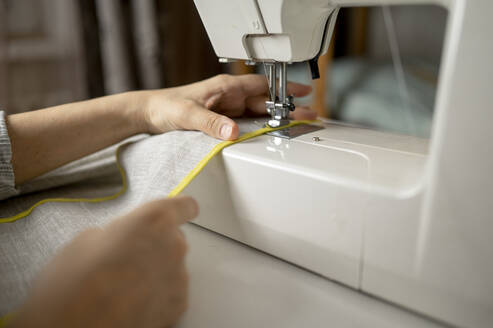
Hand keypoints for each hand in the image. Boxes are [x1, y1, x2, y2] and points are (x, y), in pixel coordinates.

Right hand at [11, 197, 197, 327]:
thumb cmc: (75, 285)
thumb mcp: (85, 241)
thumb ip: (115, 232)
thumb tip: (118, 238)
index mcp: (154, 220)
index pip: (184, 206)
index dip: (180, 210)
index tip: (179, 211)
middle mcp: (173, 246)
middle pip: (174, 239)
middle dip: (155, 245)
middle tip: (126, 257)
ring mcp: (178, 278)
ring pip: (172, 267)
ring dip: (155, 271)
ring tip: (123, 285)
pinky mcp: (178, 306)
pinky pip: (171, 292)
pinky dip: (157, 295)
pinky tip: (132, 302)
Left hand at [140, 74, 316, 139]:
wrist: (150, 113)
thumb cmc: (165, 106)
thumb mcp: (187, 115)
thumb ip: (211, 123)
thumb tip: (233, 132)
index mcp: (225, 87)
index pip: (261, 85)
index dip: (284, 89)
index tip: (304, 92)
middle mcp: (230, 96)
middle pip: (265, 100)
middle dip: (288, 106)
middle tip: (309, 114)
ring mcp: (228, 107)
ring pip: (259, 111)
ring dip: (277, 117)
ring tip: (297, 124)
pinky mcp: (223, 118)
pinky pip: (248, 121)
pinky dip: (262, 125)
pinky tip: (271, 132)